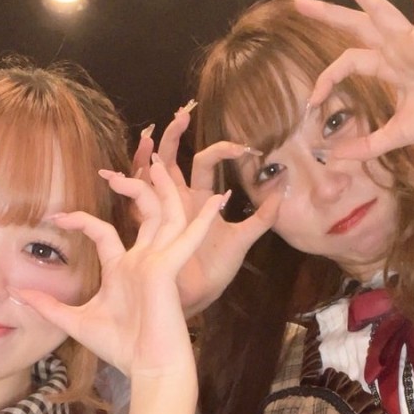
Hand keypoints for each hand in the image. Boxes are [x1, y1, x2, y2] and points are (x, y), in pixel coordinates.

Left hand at [11, 159, 226, 377]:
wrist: (148, 368)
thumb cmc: (119, 347)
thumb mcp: (74, 322)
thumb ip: (48, 306)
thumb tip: (17, 294)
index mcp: (123, 269)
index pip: (103, 232)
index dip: (80, 219)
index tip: (53, 216)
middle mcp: (144, 261)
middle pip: (146, 213)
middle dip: (135, 187)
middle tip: (114, 169)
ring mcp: (159, 262)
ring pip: (167, 216)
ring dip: (165, 190)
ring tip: (161, 163)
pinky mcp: (169, 269)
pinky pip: (187, 238)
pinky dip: (202, 220)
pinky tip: (218, 201)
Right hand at [133, 107, 279, 314]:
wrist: (197, 299)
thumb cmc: (215, 271)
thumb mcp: (243, 240)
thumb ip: (262, 217)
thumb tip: (281, 190)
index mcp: (200, 199)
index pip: (204, 162)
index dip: (220, 150)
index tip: (241, 146)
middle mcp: (177, 200)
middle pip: (171, 159)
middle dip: (173, 135)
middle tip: (182, 113)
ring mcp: (159, 212)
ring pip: (149, 175)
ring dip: (147, 154)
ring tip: (148, 136)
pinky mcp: (147, 229)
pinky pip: (135, 202)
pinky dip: (132, 183)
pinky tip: (133, 171)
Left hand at [288, 0, 413, 157]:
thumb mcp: (394, 135)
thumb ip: (366, 146)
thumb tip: (335, 158)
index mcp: (387, 67)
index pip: (347, 62)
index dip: (326, 78)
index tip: (312, 101)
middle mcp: (395, 48)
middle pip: (354, 25)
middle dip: (327, 13)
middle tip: (297, 1)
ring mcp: (411, 38)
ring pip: (379, 6)